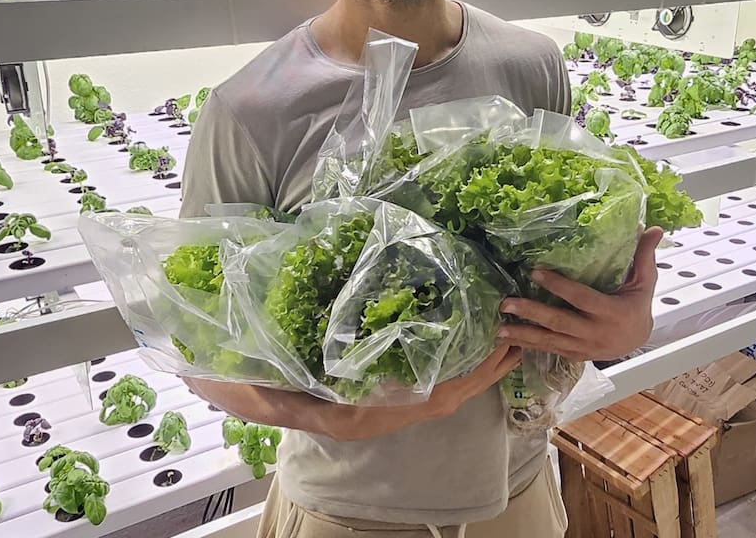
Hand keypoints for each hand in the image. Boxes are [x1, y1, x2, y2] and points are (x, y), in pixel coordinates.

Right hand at [182, 344, 521, 442]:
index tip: (492, 353)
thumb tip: (239, 364)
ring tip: (508, 340)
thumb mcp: (261, 382)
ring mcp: (382, 411)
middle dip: (484, 373)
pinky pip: (431, 391)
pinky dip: (456, 373)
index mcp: (357, 412)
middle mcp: (377, 416)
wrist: (246, 398)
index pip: (421, 401)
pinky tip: (470, 350)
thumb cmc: (256, 386)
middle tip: (517, 340)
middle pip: (446, 399)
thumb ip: (264, 377)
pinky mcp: (383, 401)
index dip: (462, 379)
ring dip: (477, 373)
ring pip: (443, 396)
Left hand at [496, 226, 662, 362]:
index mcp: (611, 312)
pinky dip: (529, 346)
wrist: (639, 341)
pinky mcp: (575, 355)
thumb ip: (643, 256)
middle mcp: (595, 333)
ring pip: (550, 341)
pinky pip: (550, 351)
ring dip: (523, 335)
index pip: (580, 297)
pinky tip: (510, 340)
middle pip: (559, 322)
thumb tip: (653, 228)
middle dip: (530, 313)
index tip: (534, 272)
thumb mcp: (645, 282)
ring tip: (499, 328)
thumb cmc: (638, 306)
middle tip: (505, 304)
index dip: (558, 286)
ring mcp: (583, 347)